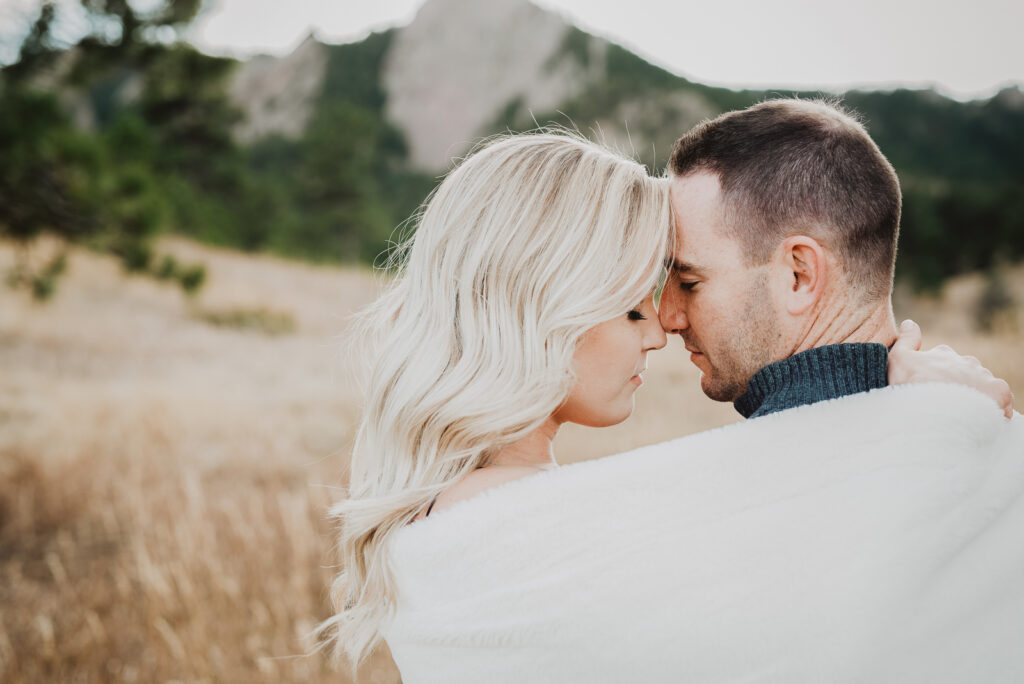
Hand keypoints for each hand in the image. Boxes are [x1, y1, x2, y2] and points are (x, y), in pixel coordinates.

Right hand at [888, 319, 1013, 418]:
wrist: (931, 411)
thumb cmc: (911, 386)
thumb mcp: (898, 359)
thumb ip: (906, 340)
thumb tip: (910, 323)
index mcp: (944, 353)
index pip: (945, 361)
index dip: (936, 377)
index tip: (928, 391)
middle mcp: (966, 361)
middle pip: (965, 374)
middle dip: (958, 386)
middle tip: (944, 405)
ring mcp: (984, 376)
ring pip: (982, 386)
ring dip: (975, 397)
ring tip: (961, 414)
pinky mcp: (999, 392)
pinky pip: (1002, 399)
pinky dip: (994, 407)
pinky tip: (980, 417)